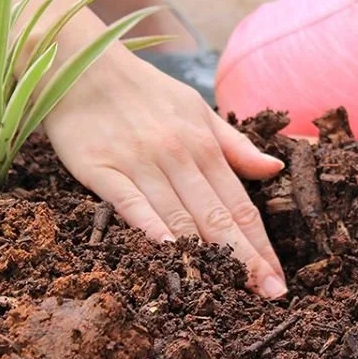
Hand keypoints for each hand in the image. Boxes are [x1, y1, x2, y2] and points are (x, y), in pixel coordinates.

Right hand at [43, 52, 287, 298]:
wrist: (80, 64)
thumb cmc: (141, 90)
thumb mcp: (195, 108)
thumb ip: (233, 144)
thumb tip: (272, 169)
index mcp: (203, 143)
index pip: (239, 204)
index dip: (260, 245)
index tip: (277, 279)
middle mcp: (177, 155)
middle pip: (216, 216)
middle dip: (245, 259)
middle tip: (267, 295)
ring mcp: (139, 162)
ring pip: (178, 214)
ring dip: (205, 255)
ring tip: (228, 291)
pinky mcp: (101, 168)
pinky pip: (130, 203)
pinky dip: (151, 227)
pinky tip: (169, 253)